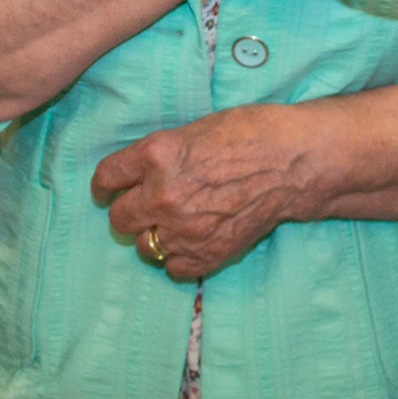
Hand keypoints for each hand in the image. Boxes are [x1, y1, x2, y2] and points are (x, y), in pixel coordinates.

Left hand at [92, 103, 311, 279]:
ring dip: (153, 235)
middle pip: (119, 217)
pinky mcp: (206, 254)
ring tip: (174, 224)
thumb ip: (161, 155)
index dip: (104, 186)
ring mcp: (183, 229)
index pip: (106, 178)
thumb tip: (139, 172)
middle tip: (144, 207)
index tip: (106, 191)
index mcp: (155, 156)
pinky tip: (192, 241)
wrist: (293, 163)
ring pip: (143, 246)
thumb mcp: (192, 130)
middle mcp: (162, 194)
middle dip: (128, 211)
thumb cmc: (249, 134)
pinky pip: (172, 268)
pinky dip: (179, 258)